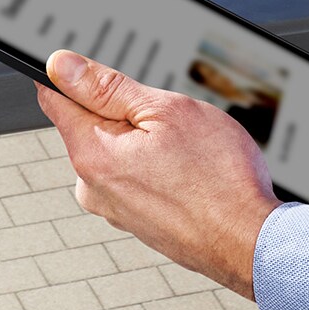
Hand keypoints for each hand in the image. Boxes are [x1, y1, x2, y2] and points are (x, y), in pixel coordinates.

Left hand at [36, 50, 279, 299]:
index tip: (95, 71)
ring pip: (119, 152)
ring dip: (146, 142)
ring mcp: (116, 210)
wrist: (253, 244)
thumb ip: (106, 87)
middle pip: (91, 125)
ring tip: (186, 152)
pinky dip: (159, 169)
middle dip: (123, 112)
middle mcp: (94, 188)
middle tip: (166, 118)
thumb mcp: (165, 111)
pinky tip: (190, 174)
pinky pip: (138, 179)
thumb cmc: (220, 181)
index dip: (71, 75)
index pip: (56, 99)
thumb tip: (60, 65)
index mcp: (91, 155)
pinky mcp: (139, 223)